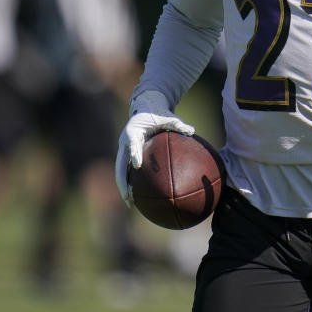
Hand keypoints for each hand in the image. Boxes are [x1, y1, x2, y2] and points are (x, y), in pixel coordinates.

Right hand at [115, 90, 194, 206]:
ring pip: (121, 171)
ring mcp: (124, 150)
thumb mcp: (167, 116)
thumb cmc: (157, 112)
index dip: (134, 154)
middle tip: (128, 196)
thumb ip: (178, 124)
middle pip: (120, 165)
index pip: (132, 143)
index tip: (137, 165)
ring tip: (131, 204)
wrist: (145, 108)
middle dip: (123, 182)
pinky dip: (131, 183)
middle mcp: (125, 142)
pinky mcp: (128, 154)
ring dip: (124, 187)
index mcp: (133, 131)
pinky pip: (127, 171)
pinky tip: (139, 197)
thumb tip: (192, 131)